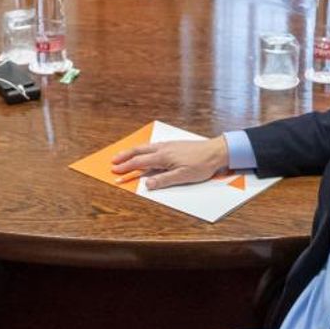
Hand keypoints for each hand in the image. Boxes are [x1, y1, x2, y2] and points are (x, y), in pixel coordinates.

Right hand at [111, 137, 228, 189]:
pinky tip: (144, 150)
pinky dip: (143, 148)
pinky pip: (153, 145)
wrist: (216, 151)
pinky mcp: (174, 145)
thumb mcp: (183, 176)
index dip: (126, 169)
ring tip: (124, 155)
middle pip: (139, 151)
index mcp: (163, 157)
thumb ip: (164, 180)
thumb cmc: (202, 165)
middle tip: (113, 161)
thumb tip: (147, 184)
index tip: (115, 174)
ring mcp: (168, 145)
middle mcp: (163, 149)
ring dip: (132, 151)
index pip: (139, 163)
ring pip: (145, 147)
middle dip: (124, 156)